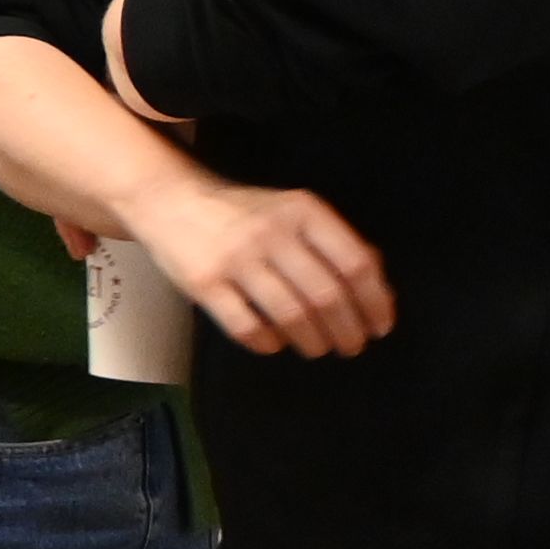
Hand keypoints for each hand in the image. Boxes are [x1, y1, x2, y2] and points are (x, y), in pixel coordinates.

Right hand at [117, 166, 394, 357]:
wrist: (169, 199)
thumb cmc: (242, 211)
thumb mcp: (292, 210)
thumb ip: (333, 242)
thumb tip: (378, 289)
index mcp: (303, 211)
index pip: (355, 263)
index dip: (375, 302)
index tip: (380, 327)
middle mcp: (272, 233)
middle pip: (326, 295)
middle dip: (347, 330)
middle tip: (351, 346)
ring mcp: (235, 259)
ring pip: (291, 316)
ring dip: (313, 342)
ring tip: (318, 348)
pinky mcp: (204, 284)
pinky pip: (247, 327)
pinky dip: (268, 344)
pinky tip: (274, 343)